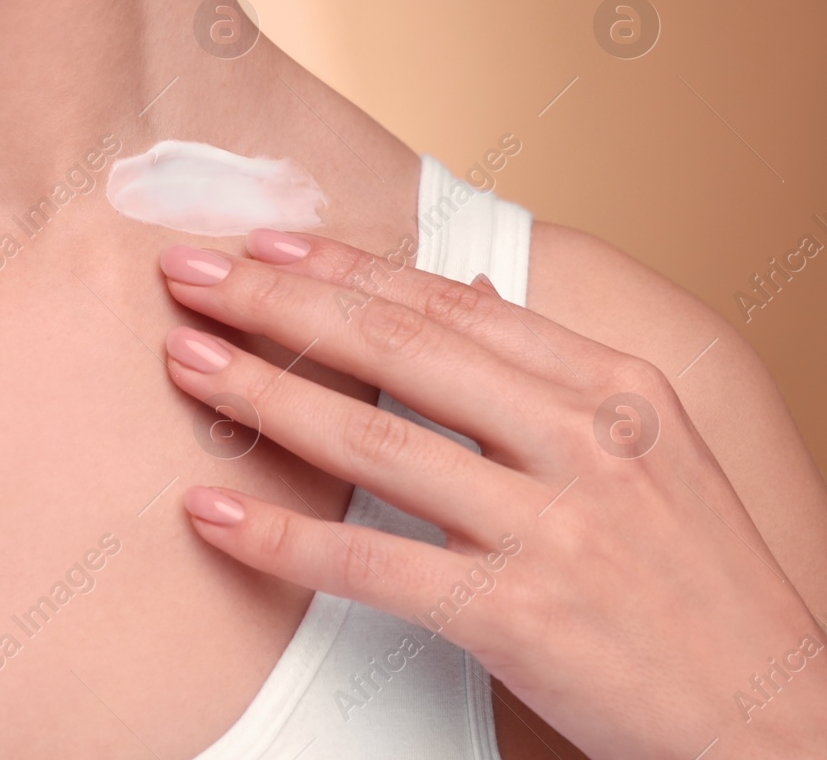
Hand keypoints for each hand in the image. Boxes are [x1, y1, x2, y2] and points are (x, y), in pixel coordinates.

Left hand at [158, 230, 826, 759]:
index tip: (266, 244)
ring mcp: (555, 528)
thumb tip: (470, 291)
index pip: (451, 305)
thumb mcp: (646, 450)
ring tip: (187, 363)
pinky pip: (372, 564)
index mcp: (613, 388)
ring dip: (266, 395)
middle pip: (401, 349)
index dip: (346, 269)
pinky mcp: (520, 614)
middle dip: (281, 304)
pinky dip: (282, 538)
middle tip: (191, 275)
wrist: (772, 716)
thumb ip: (552, 371)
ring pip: (376, 441)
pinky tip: (215, 515)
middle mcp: (585, 442)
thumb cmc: (696, 581)